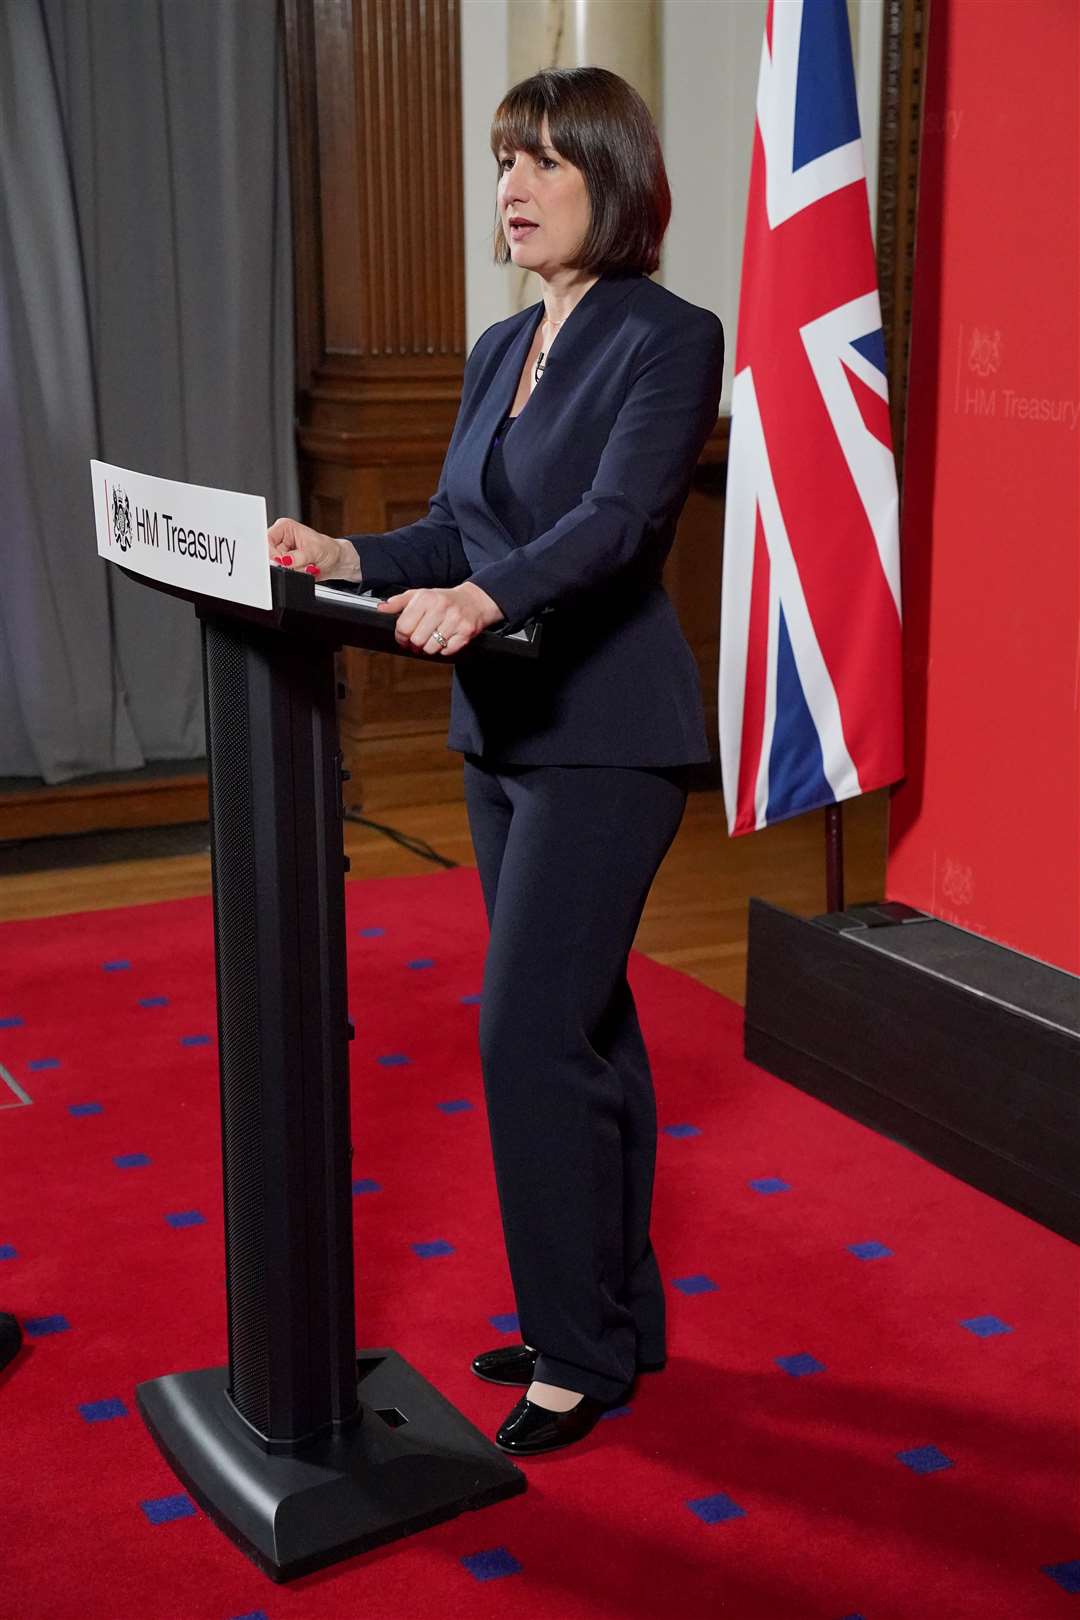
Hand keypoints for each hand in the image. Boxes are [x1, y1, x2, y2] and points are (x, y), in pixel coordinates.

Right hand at [266, 518, 359, 580]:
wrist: (335, 560)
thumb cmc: (328, 549)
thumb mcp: (314, 551)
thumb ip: (297, 557)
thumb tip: (284, 561)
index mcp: (284, 527)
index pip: (267, 540)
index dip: (273, 553)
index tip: (284, 561)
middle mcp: (280, 539)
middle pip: (270, 556)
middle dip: (286, 564)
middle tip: (302, 562)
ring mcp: (281, 552)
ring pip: (277, 567)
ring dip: (292, 570)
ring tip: (305, 564)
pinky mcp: (285, 564)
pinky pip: (284, 574)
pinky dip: (295, 574)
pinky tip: (304, 568)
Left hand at [378, 582, 503, 655]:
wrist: (474, 601)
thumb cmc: (443, 600)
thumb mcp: (420, 595)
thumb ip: (399, 602)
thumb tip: (381, 608)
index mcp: (426, 598)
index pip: (404, 626)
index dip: (401, 636)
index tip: (404, 636)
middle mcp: (441, 607)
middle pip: (416, 640)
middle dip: (414, 644)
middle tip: (418, 640)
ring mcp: (455, 620)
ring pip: (431, 648)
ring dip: (429, 648)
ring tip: (432, 639)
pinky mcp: (466, 632)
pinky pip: (447, 651)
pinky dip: (444, 650)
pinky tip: (445, 640)